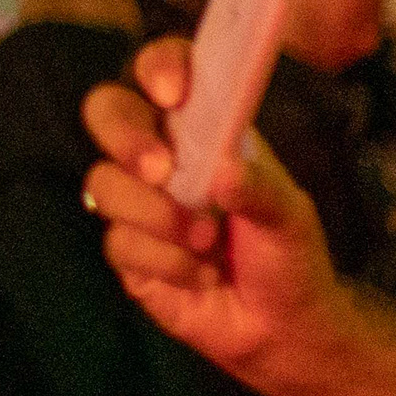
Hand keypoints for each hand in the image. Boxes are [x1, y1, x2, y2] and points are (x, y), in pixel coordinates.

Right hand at [82, 38, 343, 384]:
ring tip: (207, 242)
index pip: (164, 71)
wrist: (282, 327)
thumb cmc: (288, 257)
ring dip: (159, 216)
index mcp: (202, 130)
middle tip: (161, 171)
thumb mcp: (290, 218)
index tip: (174, 93)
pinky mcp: (127, 250)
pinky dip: (167, 262)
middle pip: (107, 111)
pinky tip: (202, 276)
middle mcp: (161, 155)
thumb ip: (261, 189)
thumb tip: (223, 172)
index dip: (160, 67)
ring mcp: (137, 201)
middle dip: (126, 137)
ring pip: (105, 184)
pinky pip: (120, 242)